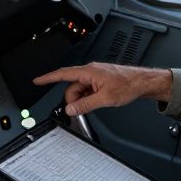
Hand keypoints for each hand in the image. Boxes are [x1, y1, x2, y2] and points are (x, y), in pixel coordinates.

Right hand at [32, 63, 172, 115]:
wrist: (142, 82)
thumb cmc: (128, 85)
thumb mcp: (105, 99)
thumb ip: (85, 105)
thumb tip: (71, 109)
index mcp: (88, 72)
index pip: (63, 74)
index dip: (48, 78)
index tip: (37, 81)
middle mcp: (90, 72)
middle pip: (72, 87)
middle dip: (74, 99)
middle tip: (81, 109)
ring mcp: (95, 76)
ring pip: (80, 90)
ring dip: (83, 100)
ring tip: (97, 104)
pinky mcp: (100, 81)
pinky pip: (88, 90)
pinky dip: (89, 98)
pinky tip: (98, 101)